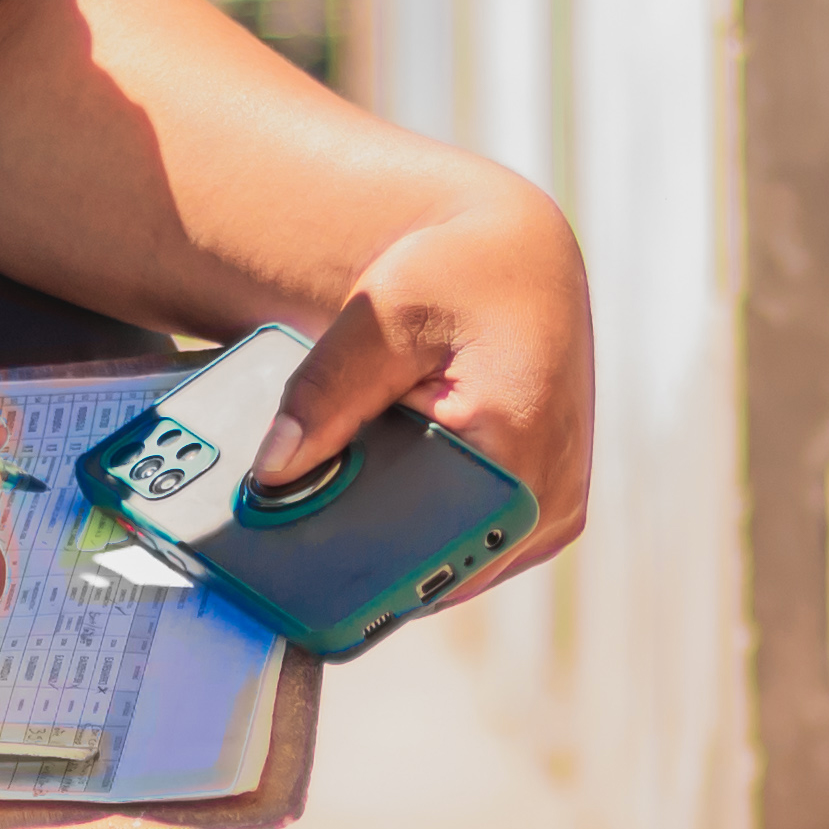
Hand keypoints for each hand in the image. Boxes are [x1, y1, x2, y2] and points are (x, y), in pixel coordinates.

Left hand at [249, 178, 594, 593]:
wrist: (521, 258)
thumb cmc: (460, 275)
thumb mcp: (382, 317)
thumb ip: (326, 393)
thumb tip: (272, 469)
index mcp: (520, 459)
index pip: (426, 558)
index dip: (357, 559)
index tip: (300, 551)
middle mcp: (551, 501)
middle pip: (438, 570)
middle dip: (373, 549)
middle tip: (315, 505)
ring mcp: (555, 515)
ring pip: (457, 570)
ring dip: (406, 542)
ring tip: (360, 488)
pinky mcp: (548, 513)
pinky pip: (477, 550)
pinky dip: (435, 529)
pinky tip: (397, 493)